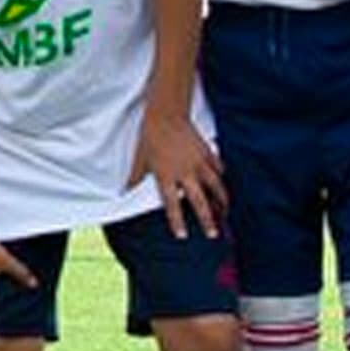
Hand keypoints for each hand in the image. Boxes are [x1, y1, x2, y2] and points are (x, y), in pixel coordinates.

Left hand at [130, 112, 225, 239]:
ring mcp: (199, 163)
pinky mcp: (207, 152)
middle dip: (207, 219)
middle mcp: (185, 173)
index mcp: (166, 176)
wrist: (166, 115)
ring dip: (221, 201)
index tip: (182, 236)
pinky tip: (223, 185)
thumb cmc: (150, 137)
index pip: (172, 204)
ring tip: (224, 213)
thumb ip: (135, 178)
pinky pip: (218, 169)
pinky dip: (222, 178)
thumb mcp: (140, 159)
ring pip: (216, 187)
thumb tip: (124, 191)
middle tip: (213, 234)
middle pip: (199, 201)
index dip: (177, 221)